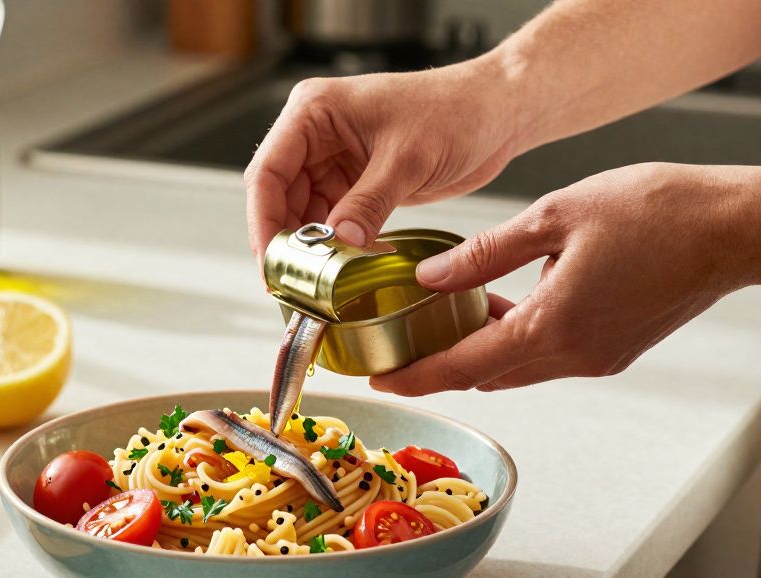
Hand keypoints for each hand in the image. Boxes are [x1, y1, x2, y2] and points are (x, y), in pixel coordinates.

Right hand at [244, 61, 521, 260]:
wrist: (498, 112)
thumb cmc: (456, 111)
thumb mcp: (407, 159)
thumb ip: (368, 203)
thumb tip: (336, 245)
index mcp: (314, 111)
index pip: (268, 172)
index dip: (263, 222)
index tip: (271, 262)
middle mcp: (316, 133)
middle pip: (278, 196)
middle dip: (285, 240)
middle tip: (293, 283)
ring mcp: (333, 158)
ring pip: (302, 212)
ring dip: (310, 247)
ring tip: (317, 283)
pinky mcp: (355, 180)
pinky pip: (331, 219)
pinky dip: (335, 245)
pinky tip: (345, 268)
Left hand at [371, 163, 749, 394]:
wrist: (732, 228)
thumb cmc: (654, 212)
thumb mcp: (552, 217)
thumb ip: (485, 254)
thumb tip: (430, 279)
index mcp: (550, 328)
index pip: (461, 366)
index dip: (414, 376)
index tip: (379, 379)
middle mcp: (571, 357)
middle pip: (485, 374)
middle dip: (438, 366)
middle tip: (398, 346)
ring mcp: (595, 358)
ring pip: (516, 368)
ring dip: (478, 352)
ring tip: (441, 322)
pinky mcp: (612, 351)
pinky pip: (546, 357)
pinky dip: (514, 342)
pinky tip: (498, 308)